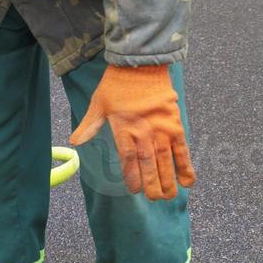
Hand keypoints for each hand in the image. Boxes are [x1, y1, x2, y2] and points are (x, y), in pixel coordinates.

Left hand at [69, 65, 194, 200]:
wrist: (141, 63)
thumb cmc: (117, 83)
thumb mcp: (99, 103)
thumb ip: (89, 124)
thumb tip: (74, 142)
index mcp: (123, 130)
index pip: (128, 160)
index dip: (132, 177)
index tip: (135, 190)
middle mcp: (143, 133)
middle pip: (148, 165)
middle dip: (152, 185)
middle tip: (154, 199)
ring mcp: (162, 130)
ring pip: (165, 162)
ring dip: (169, 181)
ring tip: (169, 196)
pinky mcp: (176, 125)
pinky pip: (182, 150)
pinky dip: (186, 166)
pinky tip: (188, 181)